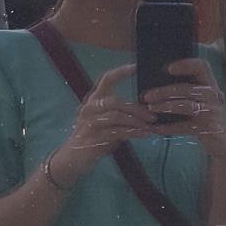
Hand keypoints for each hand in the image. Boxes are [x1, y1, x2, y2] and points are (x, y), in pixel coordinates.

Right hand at [56, 63, 155, 178]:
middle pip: (115, 101)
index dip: (121, 71)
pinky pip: (116, 133)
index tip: (137, 66)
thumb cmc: (94, 137)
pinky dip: (132, 133)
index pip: (106, 79)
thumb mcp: (107, 122)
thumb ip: (121, 114)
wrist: (72, 158)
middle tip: (153, 115)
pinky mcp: (93, 138)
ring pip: (116, 117)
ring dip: (136, 121)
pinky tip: (144, 134)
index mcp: (94, 100)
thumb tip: (146, 109)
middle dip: (136, 108)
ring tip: (150, 126)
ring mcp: (90, 123)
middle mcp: (90, 108)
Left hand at [140, 59, 225, 153]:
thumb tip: (157, 85)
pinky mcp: (209, 129)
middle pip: (187, 88)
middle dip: (164, 91)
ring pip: (185, 106)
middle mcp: (214, 96)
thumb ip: (188, 92)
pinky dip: (169, 128)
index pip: (202, 67)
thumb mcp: (203, 102)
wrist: (224, 146)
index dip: (185, 64)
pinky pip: (185, 127)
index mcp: (211, 86)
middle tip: (146, 96)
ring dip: (165, 107)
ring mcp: (213, 113)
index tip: (167, 68)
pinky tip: (156, 129)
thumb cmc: (207, 120)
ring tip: (150, 109)